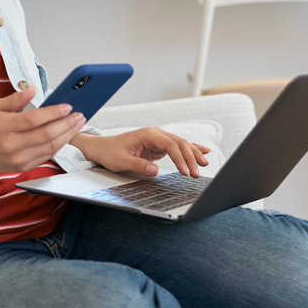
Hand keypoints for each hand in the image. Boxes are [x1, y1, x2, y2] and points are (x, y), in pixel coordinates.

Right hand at [0, 87, 85, 172]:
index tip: (68, 106)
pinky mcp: (23, 167)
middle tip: (80, 115)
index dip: (53, 113)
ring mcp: (18, 159)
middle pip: (46, 134)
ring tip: (78, 124)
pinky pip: (46, 156)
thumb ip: (16, 99)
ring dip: (67, 135)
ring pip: (50, 147)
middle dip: (67, 124)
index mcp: (3, 127)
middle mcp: (11, 145)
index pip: (33, 119)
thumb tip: (33, 89)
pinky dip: (59, 145)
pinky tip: (66, 135)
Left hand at [73, 128, 210, 177]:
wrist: (103, 148)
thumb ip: (139, 165)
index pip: (170, 145)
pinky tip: (204, 151)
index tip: (185, 172)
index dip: (180, 158)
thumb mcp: (122, 161)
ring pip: (181, 144)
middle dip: (190, 158)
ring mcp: (158, 139)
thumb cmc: (111, 153)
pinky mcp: (159, 146)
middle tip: (196, 174)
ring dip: (193, 154)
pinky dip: (191, 149)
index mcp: (148, 134)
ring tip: (205, 165)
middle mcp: (156, 133)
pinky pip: (178, 147)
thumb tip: (155, 170)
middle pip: (179, 143)